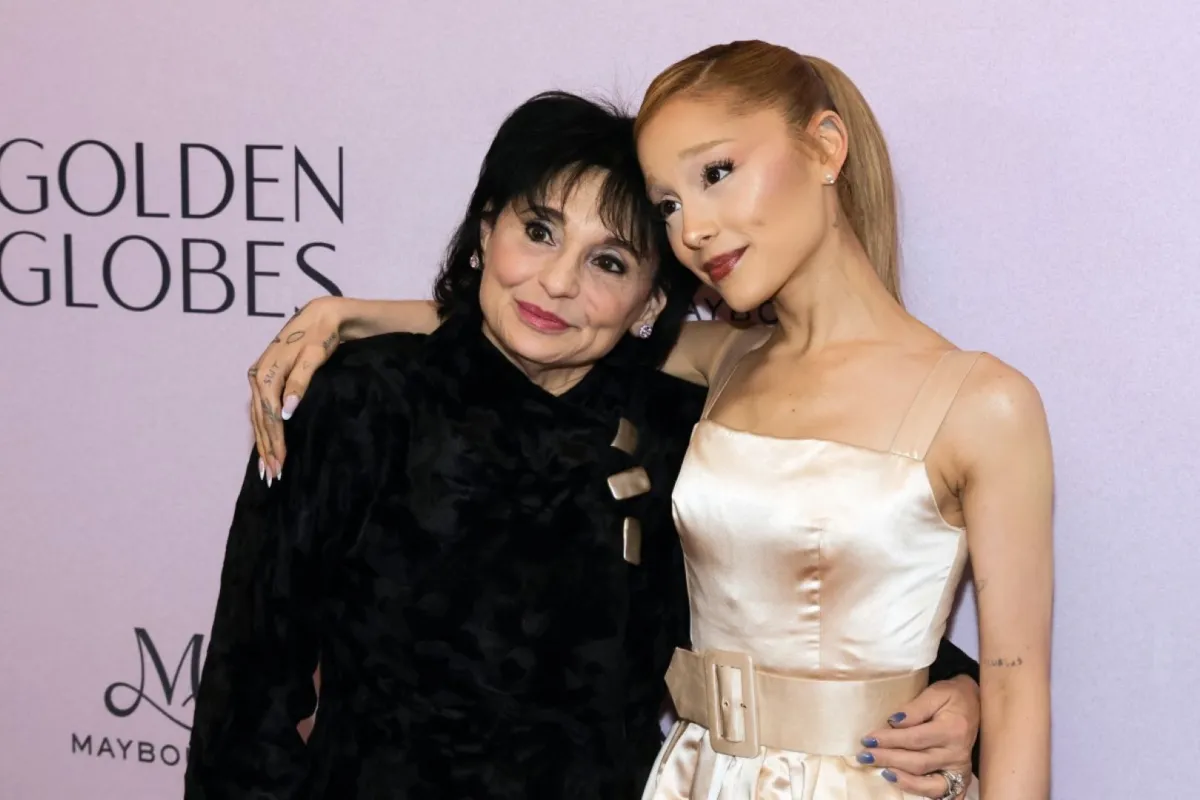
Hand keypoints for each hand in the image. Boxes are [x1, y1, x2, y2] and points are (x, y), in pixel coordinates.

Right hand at [248, 297, 343, 480]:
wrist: (321, 315)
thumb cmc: (321, 334)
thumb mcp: (314, 355)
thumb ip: (300, 381)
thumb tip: (286, 411)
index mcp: (267, 372)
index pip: (269, 414)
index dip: (274, 440)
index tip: (281, 462)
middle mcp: (257, 376)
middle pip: (260, 419)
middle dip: (266, 448)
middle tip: (274, 476)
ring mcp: (258, 377)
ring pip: (257, 417)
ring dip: (262, 444)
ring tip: (267, 469)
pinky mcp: (264, 378)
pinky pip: (259, 410)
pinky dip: (262, 430)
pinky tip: (265, 446)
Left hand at [858, 675, 978, 796]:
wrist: (974, 704)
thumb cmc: (952, 696)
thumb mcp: (935, 692)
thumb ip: (915, 708)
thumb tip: (893, 722)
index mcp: (952, 730)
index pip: (915, 739)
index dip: (889, 740)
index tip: (868, 739)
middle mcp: (957, 753)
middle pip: (918, 763)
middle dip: (889, 760)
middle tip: (865, 756)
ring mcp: (960, 769)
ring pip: (929, 784)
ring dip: (904, 781)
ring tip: (882, 773)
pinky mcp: (960, 778)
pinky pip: (942, 794)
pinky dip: (924, 794)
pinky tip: (906, 788)